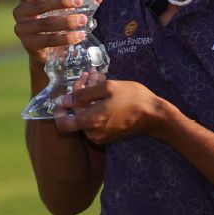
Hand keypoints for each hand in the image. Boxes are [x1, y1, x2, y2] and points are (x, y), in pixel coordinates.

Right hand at [11, 0, 102, 66]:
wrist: (47, 51)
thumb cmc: (55, 22)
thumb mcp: (63, 8)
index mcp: (27, 0)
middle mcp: (21, 13)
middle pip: (40, 4)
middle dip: (61, 1)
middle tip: (79, 1)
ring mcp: (22, 30)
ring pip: (45, 23)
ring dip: (67, 21)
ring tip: (83, 20)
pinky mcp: (29, 45)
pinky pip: (48, 40)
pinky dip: (66, 38)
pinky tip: (79, 35)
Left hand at [54, 72, 173, 144]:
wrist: (155, 116)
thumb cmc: (133, 98)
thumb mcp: (108, 88)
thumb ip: (83, 94)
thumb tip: (65, 100)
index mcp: (90, 121)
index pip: (62, 123)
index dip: (58, 111)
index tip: (64, 97)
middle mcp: (92, 133)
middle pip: (75, 116)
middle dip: (79, 96)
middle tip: (89, 77)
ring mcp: (101, 136)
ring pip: (86, 118)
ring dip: (89, 100)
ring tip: (99, 81)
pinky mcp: (109, 136)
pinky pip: (96, 123)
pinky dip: (96, 109)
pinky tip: (106, 94)